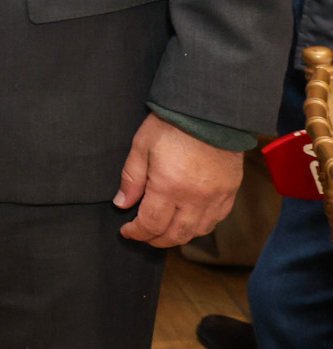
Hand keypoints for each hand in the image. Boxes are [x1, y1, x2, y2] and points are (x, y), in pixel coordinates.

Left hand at [114, 113, 242, 246]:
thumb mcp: (141, 146)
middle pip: (175, 235)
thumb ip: (131, 178)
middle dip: (155, 240)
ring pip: (197, 231)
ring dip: (178, 237)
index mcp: (168, 187)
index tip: (126, 230)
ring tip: (163, 231)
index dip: (137, 232)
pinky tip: (188, 221)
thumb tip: (122, 204)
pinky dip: (199, 226)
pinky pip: (215, 220)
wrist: (210, 113)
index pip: (151, 223)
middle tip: (143, 235)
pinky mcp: (230, 193)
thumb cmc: (171, 126)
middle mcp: (195, 199)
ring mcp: (215, 198)